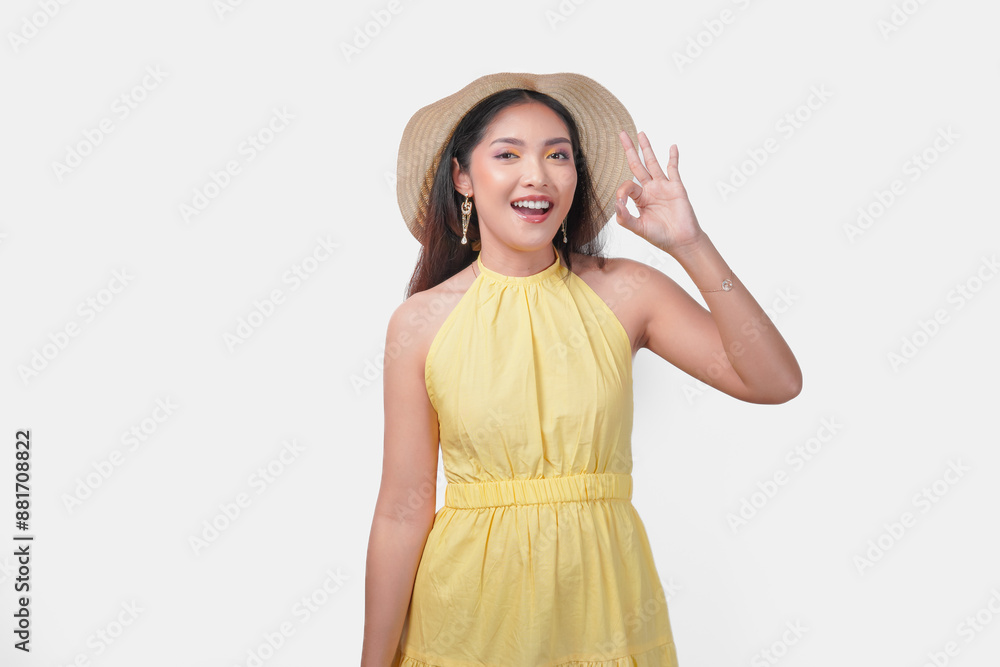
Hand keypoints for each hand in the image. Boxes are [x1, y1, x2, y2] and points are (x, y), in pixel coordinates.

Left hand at [615, 131, 704, 254]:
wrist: (681, 241)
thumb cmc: (660, 236)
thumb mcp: (638, 228)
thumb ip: (625, 218)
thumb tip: (617, 204)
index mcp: (640, 199)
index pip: (628, 185)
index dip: (622, 190)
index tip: (622, 202)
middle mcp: (650, 189)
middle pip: (637, 165)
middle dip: (629, 149)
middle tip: (622, 134)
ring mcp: (663, 186)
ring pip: (653, 162)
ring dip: (647, 147)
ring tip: (641, 133)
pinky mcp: (676, 187)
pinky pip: (674, 168)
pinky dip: (673, 157)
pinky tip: (672, 146)